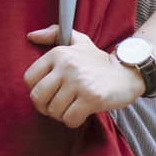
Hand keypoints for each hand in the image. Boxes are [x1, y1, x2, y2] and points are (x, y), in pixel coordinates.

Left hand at [24, 25, 143, 128]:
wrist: (126, 73)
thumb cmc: (98, 61)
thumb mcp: (78, 41)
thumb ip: (54, 34)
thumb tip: (31, 36)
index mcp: (59, 53)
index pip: (29, 78)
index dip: (35, 90)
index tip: (46, 93)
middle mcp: (67, 66)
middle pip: (38, 97)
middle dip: (44, 107)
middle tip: (55, 106)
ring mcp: (79, 82)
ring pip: (53, 110)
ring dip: (60, 115)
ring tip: (71, 108)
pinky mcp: (91, 98)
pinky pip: (69, 119)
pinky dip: (73, 121)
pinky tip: (80, 113)